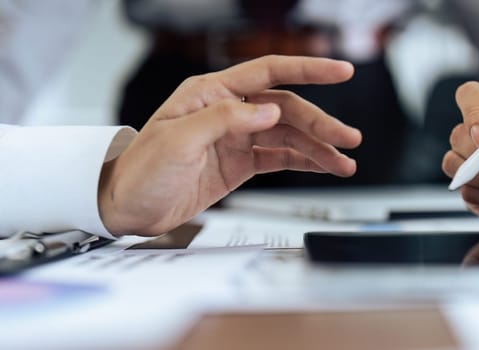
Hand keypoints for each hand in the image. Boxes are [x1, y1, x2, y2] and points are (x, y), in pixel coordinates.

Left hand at [98, 55, 361, 235]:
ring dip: (319, 147)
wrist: (128, 208)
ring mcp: (237, 137)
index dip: (307, 69)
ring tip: (344, 161)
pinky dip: (305, 162)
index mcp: (212, 94)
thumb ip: (224, 120)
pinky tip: (324, 166)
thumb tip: (268, 110)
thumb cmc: (141, 171)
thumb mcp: (177, 140)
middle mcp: (229, 111)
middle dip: (321, 122)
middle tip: (348, 138)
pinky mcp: (241, 162)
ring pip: (289, 135)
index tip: (340, 71)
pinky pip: (280, 157)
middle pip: (287, 108)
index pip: (269, 72)